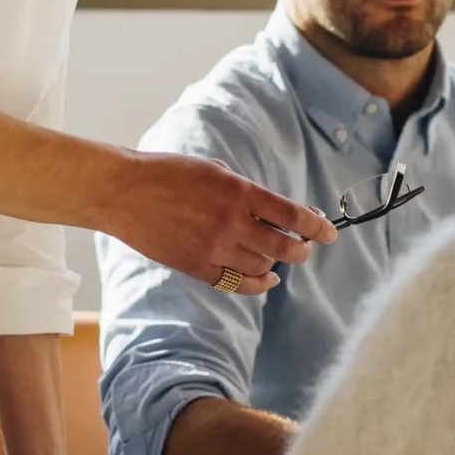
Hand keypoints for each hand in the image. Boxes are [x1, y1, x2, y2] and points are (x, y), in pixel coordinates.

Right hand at [101, 151, 335, 291]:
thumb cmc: (168, 173)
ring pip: (262, 266)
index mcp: (239, 192)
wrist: (124, 193)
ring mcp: (214, 248)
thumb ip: (244, 192)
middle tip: (305, 247)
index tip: (330, 233)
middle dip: (301, 249)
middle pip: (284, 248)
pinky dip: (257, 282)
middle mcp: (231, 223)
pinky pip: (237, 283)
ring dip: (275, 263)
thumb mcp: (215, 171)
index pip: (293, 216)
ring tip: (277, 257)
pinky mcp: (197, 267)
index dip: (318, 227)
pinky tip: (266, 278)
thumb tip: (271, 213)